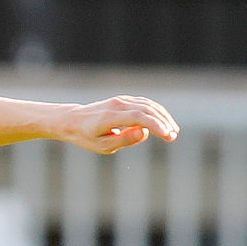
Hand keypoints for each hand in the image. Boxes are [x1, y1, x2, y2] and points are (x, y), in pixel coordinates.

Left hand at [55, 96, 179, 154]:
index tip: (168, 136)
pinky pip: (144, 104)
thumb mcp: (102, 145)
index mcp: (111, 117)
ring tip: (172, 131)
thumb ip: (123, 140)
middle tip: (173, 136)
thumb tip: (144, 133)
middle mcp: (118, 104)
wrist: (73, 120)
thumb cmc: (86, 136)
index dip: (156, 126)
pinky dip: (156, 112)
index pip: (140, 117)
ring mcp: (121, 100)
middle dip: (163, 122)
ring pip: (148, 105)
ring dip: (163, 116)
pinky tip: (163, 122)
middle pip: (147, 109)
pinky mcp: (124, 100)